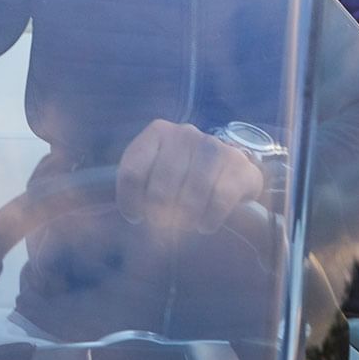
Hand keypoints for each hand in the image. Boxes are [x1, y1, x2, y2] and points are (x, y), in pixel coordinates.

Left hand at [116, 119, 263, 234]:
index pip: (132, 172)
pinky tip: (205, 224)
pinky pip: (219, 199)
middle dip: (159, 216)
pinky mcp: (237, 163)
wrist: (229, 169)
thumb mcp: (154, 173)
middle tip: (163, 226)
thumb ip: (136, 190)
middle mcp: (184, 133)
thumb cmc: (182, 176)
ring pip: (191, 194)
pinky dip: (209, 219)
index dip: (129, 203)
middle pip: (160, 188)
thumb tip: (121, 223)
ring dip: (186, 219)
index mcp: (157, 132)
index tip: (135, 217)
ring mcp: (213, 146)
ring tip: (185, 225)